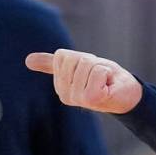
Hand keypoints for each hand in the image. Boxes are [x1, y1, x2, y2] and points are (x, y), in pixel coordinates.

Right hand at [25, 49, 141, 113]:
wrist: (128, 94)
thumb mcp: (78, 66)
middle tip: (100, 76)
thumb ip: (54, 64)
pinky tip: (109, 85)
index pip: (62, 56)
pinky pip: (97, 71)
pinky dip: (107, 72)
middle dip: (92, 62)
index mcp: (59, 87)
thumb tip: (27, 60)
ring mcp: (77, 98)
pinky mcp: (91, 98)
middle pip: (75, 58)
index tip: (90, 70)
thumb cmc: (104, 79)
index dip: (81, 57)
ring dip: (101, 67)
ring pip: (86, 64)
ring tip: (105, 80)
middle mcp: (64, 95)